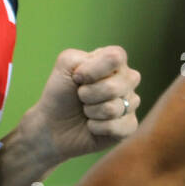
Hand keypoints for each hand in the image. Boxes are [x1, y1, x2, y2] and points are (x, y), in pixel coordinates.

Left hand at [26, 46, 141, 162]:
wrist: (53, 124)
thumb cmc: (61, 92)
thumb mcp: (64, 65)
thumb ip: (81, 58)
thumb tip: (103, 76)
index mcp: (114, 60)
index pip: (116, 58)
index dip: (92, 71)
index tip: (77, 77)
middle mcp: (127, 79)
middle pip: (114, 87)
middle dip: (88, 95)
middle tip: (81, 97)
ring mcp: (131, 102)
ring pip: (112, 109)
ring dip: (91, 112)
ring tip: (86, 111)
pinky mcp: (129, 125)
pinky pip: (115, 127)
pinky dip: (96, 128)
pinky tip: (92, 125)